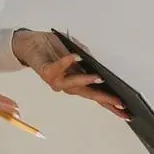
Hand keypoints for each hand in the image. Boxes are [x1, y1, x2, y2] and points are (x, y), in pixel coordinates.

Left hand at [10, 30, 128, 118]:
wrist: (28, 42)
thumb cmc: (51, 47)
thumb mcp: (75, 49)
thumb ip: (87, 58)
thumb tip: (97, 65)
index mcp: (75, 80)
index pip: (95, 94)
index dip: (109, 103)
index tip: (124, 111)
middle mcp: (66, 84)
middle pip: (88, 94)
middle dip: (104, 99)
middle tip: (119, 103)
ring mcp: (56, 80)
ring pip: (72, 85)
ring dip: (86, 81)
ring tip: (99, 78)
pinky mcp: (45, 71)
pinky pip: (56, 68)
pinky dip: (66, 62)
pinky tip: (75, 56)